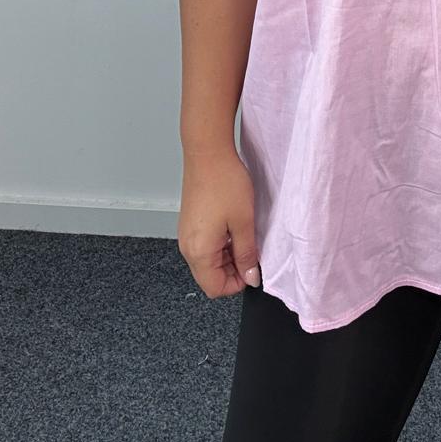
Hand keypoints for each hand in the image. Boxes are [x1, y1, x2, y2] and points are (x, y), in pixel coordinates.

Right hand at [178, 146, 262, 299]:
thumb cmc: (224, 182)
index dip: (238, 283)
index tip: (253, 268)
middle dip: (233, 269)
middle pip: (210, 276)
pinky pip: (205, 245)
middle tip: (251, 248)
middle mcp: (187, 247)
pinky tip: (233, 225)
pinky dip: (221, 243)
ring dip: (228, 255)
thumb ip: (247, 254)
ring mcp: (186, 235)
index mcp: (199, 252)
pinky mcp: (190, 223)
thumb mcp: (244, 223)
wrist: (208, 153)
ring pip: (209, 261)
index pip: (215, 288)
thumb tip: (251, 276)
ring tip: (243, 232)